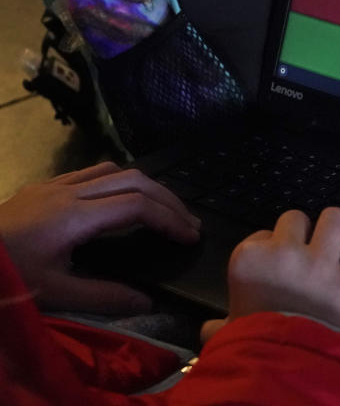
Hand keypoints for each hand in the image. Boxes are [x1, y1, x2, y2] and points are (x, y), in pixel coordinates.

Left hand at [0, 162, 200, 313]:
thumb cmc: (7, 273)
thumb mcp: (54, 294)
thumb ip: (104, 296)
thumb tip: (148, 301)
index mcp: (75, 217)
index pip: (137, 206)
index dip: (170, 219)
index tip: (190, 236)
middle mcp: (70, 192)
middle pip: (135, 180)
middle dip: (169, 198)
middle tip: (189, 222)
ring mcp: (56, 184)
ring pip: (115, 169)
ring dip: (147, 186)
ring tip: (164, 208)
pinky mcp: (44, 185)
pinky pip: (93, 171)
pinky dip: (121, 180)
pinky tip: (124, 197)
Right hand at [201, 208, 339, 339]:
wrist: (285, 370)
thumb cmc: (251, 349)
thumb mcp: (228, 335)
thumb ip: (219, 327)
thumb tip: (209, 330)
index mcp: (250, 260)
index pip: (260, 235)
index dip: (270, 247)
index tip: (275, 262)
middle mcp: (286, 253)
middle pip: (296, 217)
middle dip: (303, 230)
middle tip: (307, 248)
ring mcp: (323, 263)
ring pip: (336, 218)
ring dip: (338, 226)